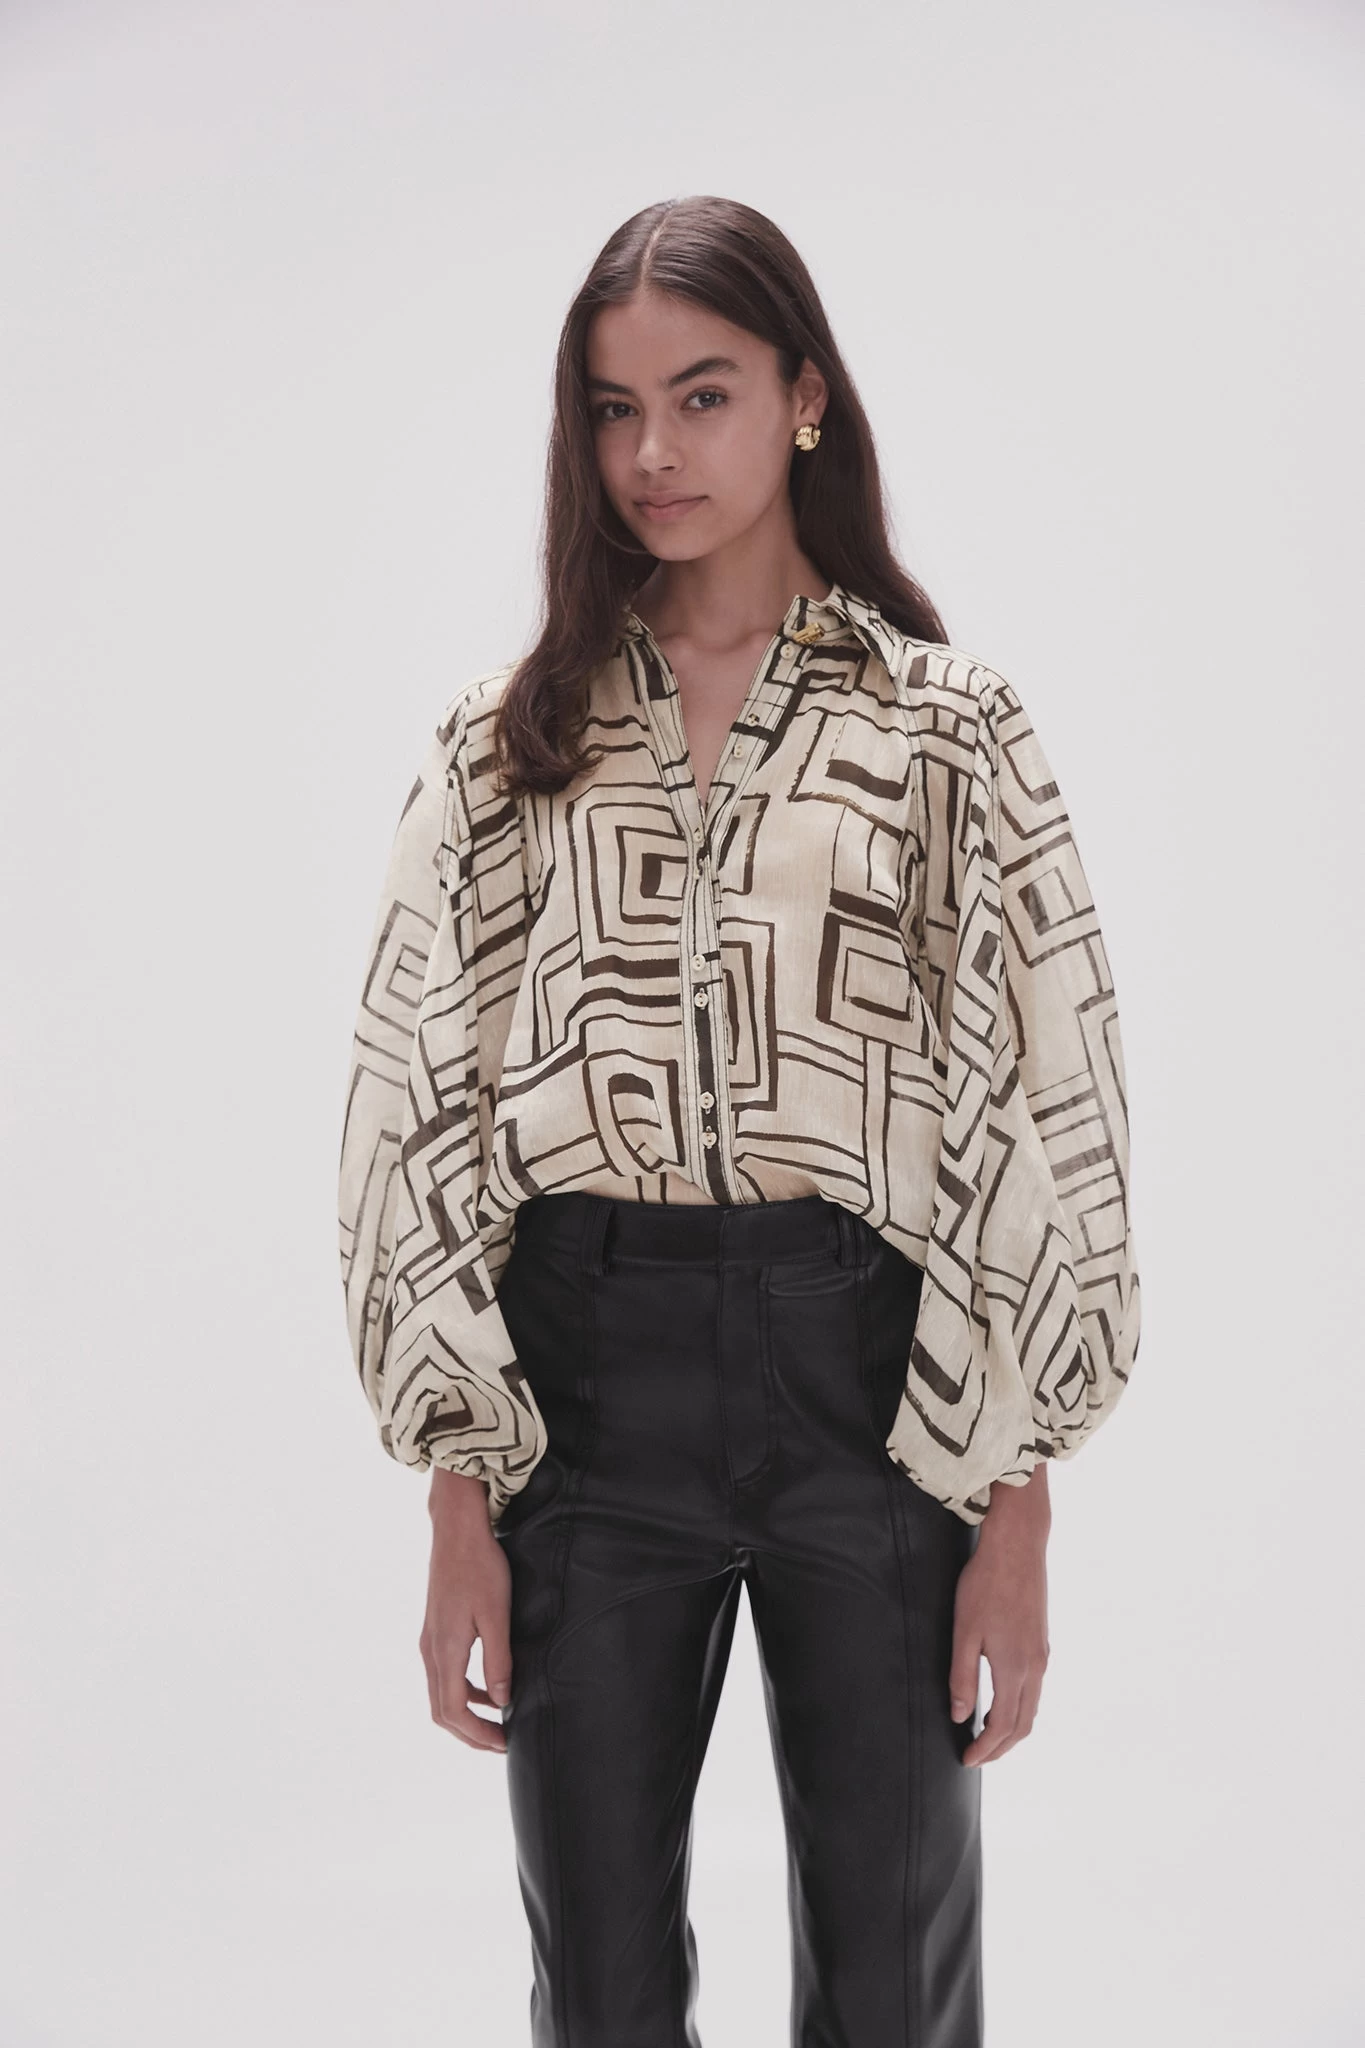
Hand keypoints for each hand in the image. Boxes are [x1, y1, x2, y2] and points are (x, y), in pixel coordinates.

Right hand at [420, 1468, 512, 1753]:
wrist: (456, 1529)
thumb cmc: (480, 1567)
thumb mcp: (496, 1615)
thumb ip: (498, 1661)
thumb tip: (503, 1701)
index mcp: (445, 1649)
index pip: (453, 1712)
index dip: (477, 1735)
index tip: (504, 1743)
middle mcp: (431, 1650)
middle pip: (442, 1711)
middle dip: (470, 1733)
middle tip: (501, 1742)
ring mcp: (430, 1640)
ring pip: (441, 1694)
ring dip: (467, 1714)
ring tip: (498, 1720)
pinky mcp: (435, 1629)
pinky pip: (444, 1674)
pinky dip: (464, 1691)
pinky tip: (489, 1687)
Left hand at [948, 1467, 1050, 1767]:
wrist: (1018, 1546)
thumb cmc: (985, 1585)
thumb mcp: (965, 1632)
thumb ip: (962, 1677)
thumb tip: (959, 1716)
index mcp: (1016, 1668)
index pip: (1003, 1726)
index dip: (985, 1749)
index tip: (967, 1760)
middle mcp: (1036, 1667)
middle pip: (1023, 1724)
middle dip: (1001, 1747)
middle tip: (977, 1756)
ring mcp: (1042, 1653)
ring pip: (1032, 1707)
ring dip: (1012, 1728)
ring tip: (987, 1735)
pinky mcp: (1042, 1640)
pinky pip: (1035, 1688)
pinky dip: (1020, 1707)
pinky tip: (1003, 1700)